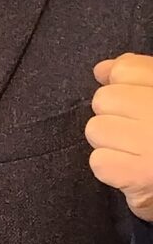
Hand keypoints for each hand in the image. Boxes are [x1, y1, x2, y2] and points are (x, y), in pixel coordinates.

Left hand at [89, 57, 152, 219]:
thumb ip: (136, 76)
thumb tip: (101, 69)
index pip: (125, 69)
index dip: (120, 85)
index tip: (131, 101)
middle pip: (104, 99)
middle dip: (112, 115)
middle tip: (136, 131)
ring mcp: (151, 143)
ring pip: (96, 129)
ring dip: (108, 142)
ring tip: (133, 150)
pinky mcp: (140, 174)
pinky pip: (99, 161)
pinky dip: (110, 167)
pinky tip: (130, 169)